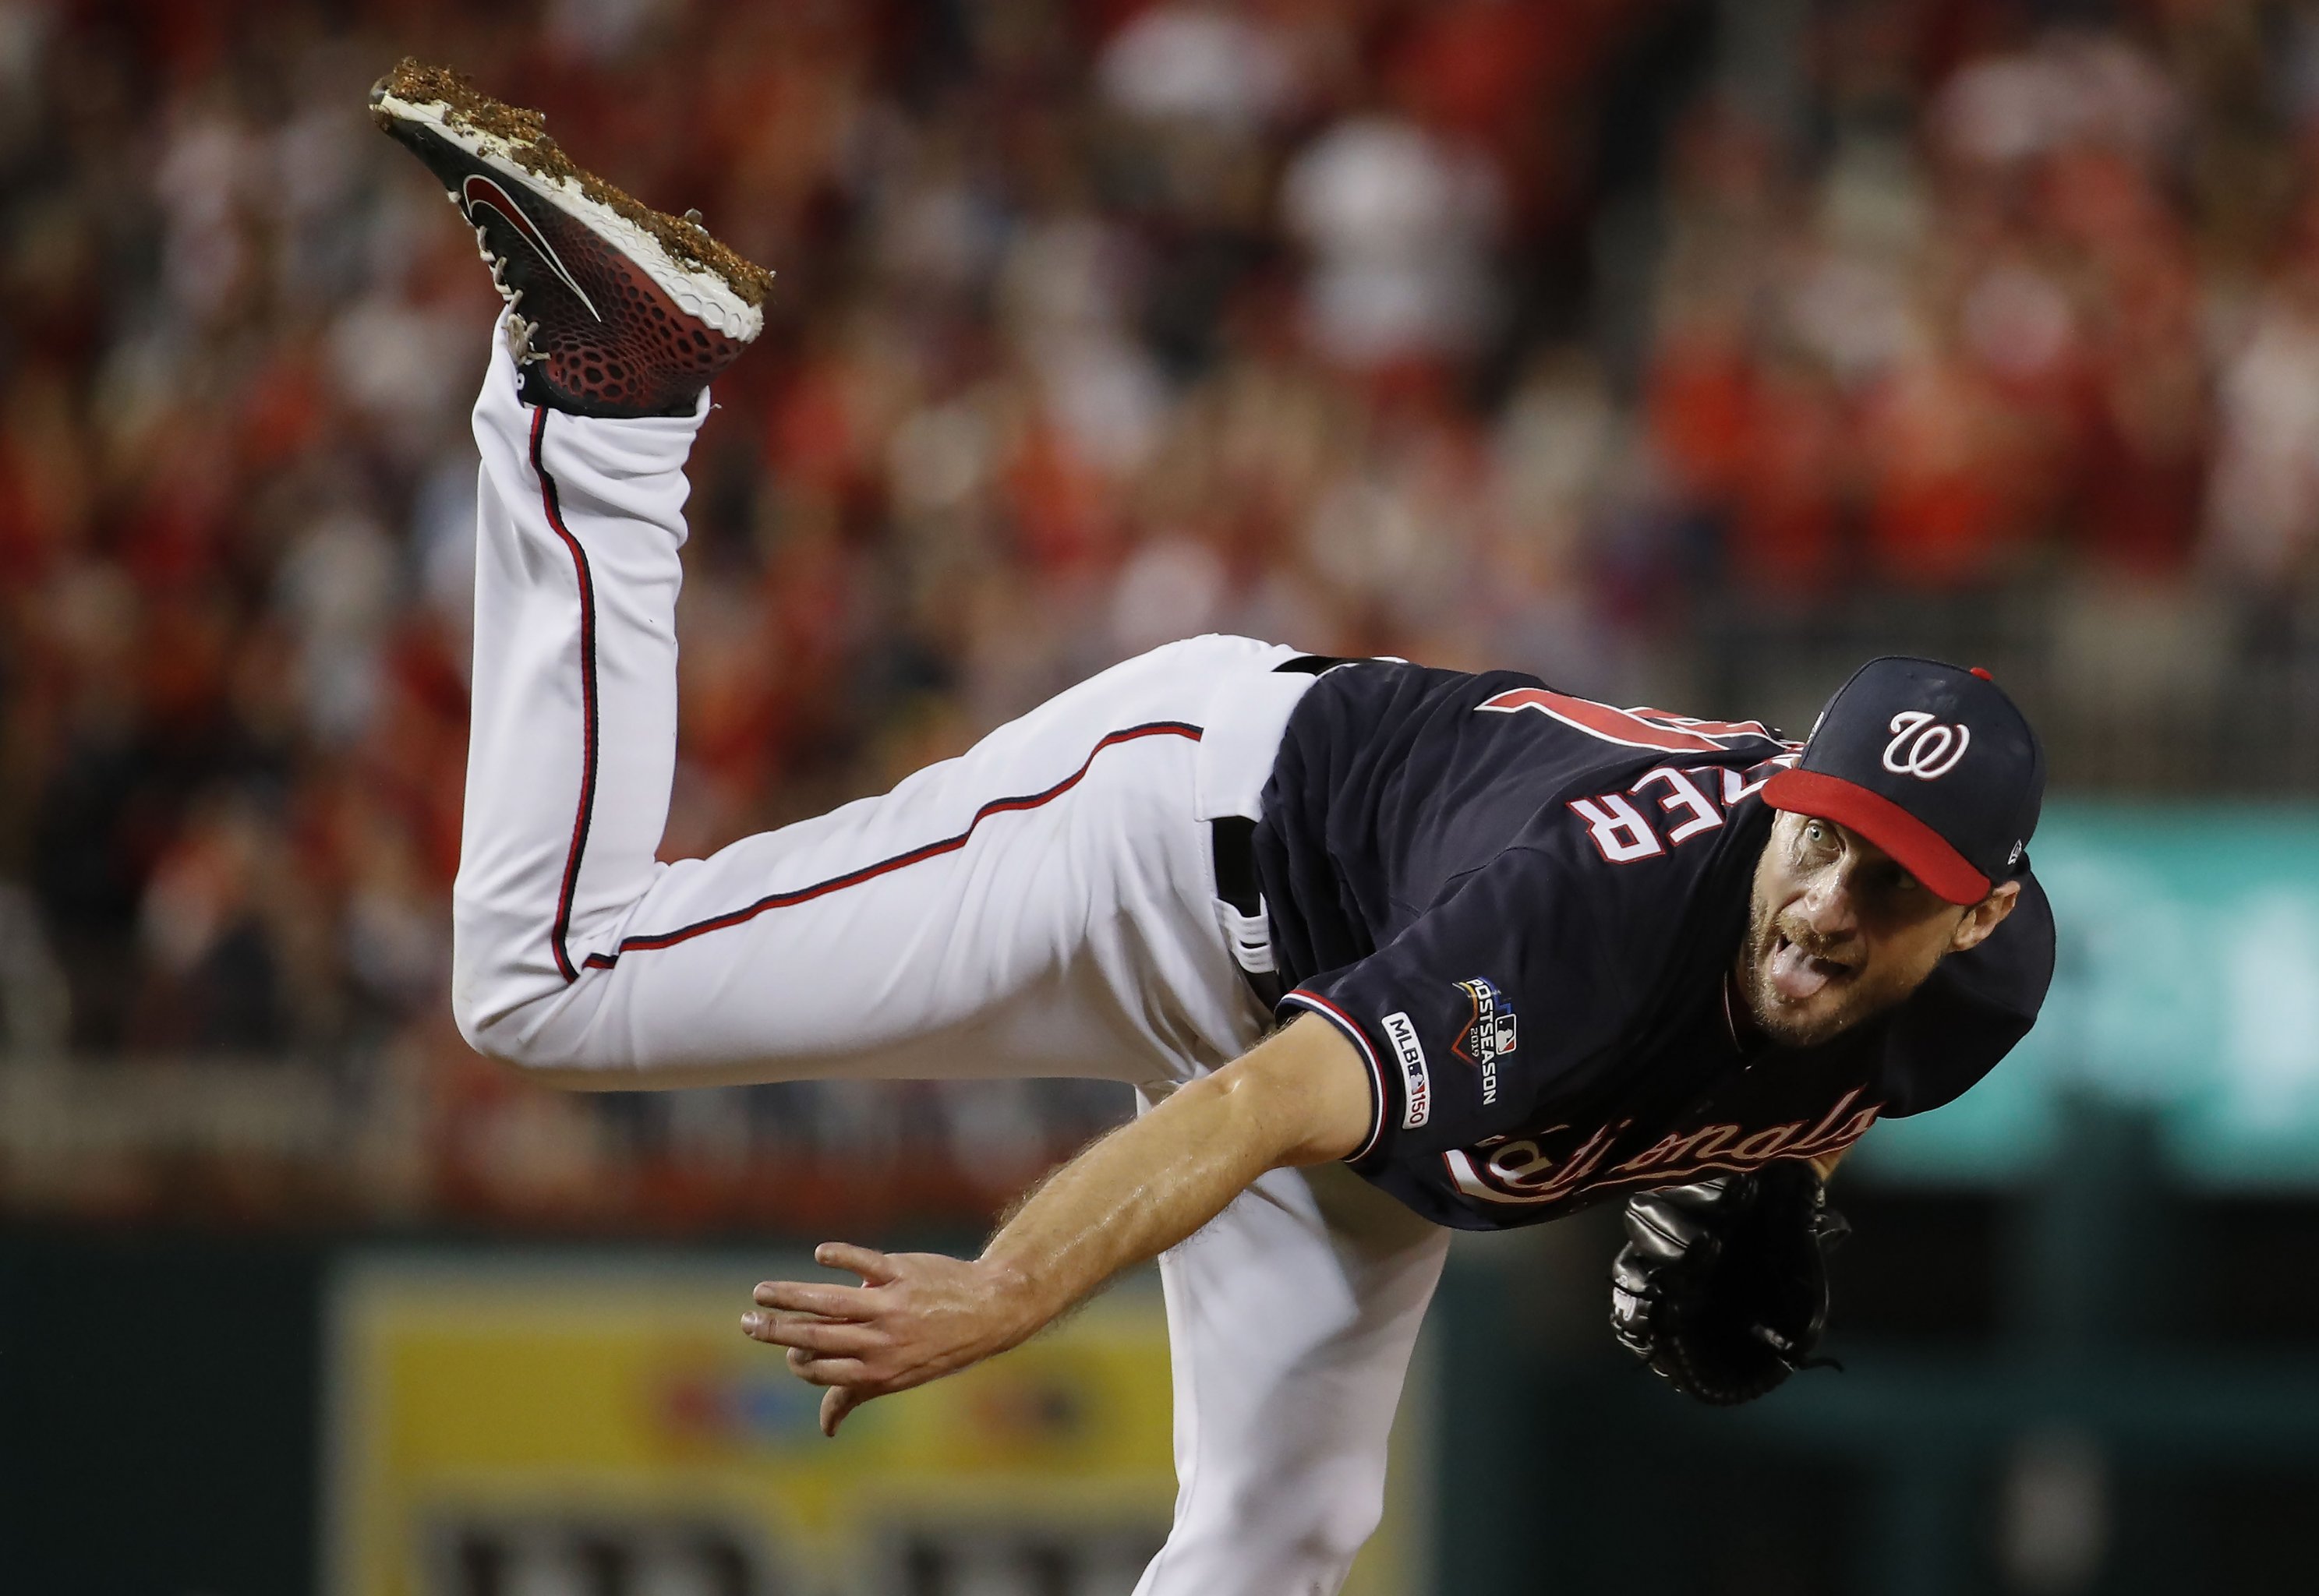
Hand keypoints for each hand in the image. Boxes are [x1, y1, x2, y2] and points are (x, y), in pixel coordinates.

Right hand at [741, 1242, 1042, 1436]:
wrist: (989, 1310)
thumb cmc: (936, 1347)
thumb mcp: (897, 1378)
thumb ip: (854, 1396)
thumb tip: (826, 1429)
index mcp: (876, 1371)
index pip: (821, 1369)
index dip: (797, 1361)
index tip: (785, 1350)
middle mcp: (880, 1341)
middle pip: (816, 1336)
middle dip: (776, 1331)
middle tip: (744, 1322)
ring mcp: (890, 1305)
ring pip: (830, 1301)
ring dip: (790, 1296)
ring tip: (761, 1292)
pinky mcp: (901, 1272)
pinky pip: (866, 1264)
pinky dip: (841, 1257)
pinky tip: (819, 1254)